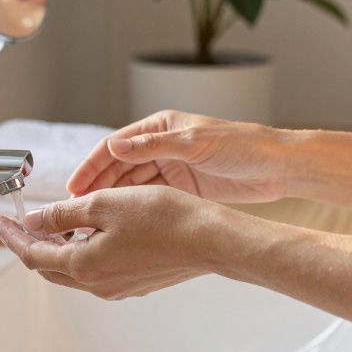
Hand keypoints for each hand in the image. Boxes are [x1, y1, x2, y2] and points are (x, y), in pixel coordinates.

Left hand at [0, 186, 219, 299]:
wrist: (209, 240)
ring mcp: (116, 286)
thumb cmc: (165, 219)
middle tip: (20, 223)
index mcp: (83, 264)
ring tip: (52, 223)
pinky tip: (89, 233)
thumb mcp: (105, 204)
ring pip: (73, 269)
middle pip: (49, 266)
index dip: (12, 236)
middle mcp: (97, 282)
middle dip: (30, 243)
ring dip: (57, 247)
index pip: (32, 254)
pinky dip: (81, 252)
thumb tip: (37, 220)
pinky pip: (96, 270)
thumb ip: (65, 213)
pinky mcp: (134, 282)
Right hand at [65, 109, 292, 202]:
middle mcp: (162, 146)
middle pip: (119, 167)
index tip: (74, 187)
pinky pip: (151, 198)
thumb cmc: (241, 146)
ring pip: (133, 185)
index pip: (116, 145)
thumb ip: (153, 147)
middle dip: (97, 187)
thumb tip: (114, 146)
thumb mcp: (194, 144)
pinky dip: (134, 209)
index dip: (92, 166)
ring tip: (92, 222)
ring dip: (113, 201)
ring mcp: (173, 168)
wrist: (278, 167)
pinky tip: (120, 224)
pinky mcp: (184, 188)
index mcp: (160, 127)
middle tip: (75, 212)